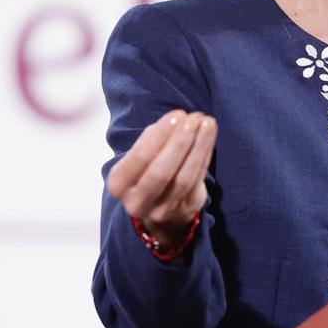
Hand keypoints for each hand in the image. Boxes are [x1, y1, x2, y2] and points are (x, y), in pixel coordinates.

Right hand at [106, 110, 217, 247]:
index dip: (160, 135)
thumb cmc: (146, 169)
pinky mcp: (185, 210)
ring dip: (198, 147)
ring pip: (183, 179)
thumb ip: (153, 138)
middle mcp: (137, 202)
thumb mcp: (140, 155)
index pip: (140, 158)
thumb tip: (176, 120)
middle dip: (179, 143)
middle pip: (161, 172)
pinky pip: (197, 181)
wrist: (157, 203)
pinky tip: (209, 137)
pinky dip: (204, 156)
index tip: (177, 116)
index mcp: (118, 184)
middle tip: (192, 120)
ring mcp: (161, 211)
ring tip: (207, 123)